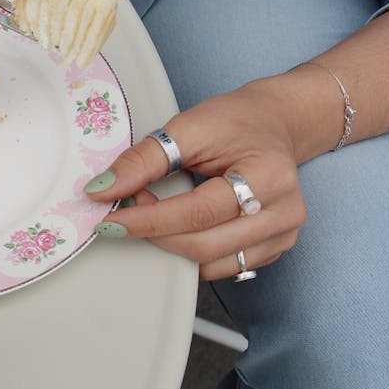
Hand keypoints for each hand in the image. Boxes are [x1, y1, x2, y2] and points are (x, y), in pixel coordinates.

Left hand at [85, 79, 306, 279]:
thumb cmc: (237, 121)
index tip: (113, 219)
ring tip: (154, 213)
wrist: (273, 122)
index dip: (150, 220)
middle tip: (129, 208)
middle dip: (156, 233)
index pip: (199, 212)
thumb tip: (104, 188)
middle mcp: (283, 212)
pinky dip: (192, 252)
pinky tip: (179, 227)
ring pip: (211, 264)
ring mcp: (282, 235)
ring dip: (172, 245)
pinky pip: (223, 266)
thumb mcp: (189, 126)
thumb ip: (145, 159)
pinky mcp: (274, 249)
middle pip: (204, 245)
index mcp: (268, 176)